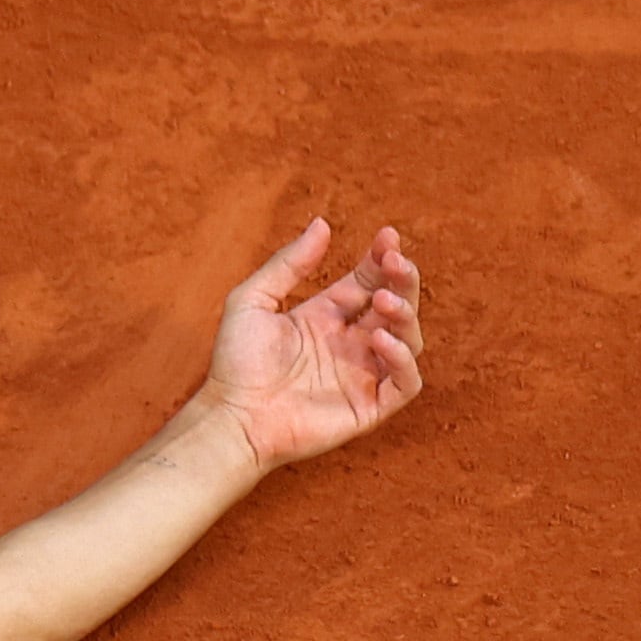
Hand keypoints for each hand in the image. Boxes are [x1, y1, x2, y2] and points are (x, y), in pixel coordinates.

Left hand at [192, 220, 424, 472]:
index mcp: (326, 317)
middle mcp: (349, 344)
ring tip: (383, 301)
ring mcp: (362, 375)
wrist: (232, 417)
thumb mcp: (253, 300)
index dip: (382, 259)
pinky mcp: (369, 407)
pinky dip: (404, 360)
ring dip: (405, 315)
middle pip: (395, 304)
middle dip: (402, 279)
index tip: (387, 237)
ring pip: (408, 339)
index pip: (368, 281)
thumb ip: (288, 264)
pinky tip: (381, 339)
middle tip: (395, 261)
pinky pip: (406, 382)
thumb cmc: (235, 363)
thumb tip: (322, 224)